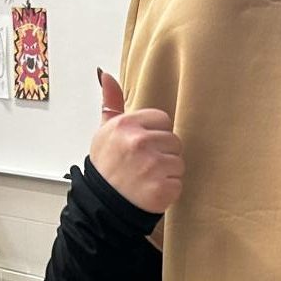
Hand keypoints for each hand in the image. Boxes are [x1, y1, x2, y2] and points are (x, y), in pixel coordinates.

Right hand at [89, 69, 183, 211]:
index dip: (154, 135)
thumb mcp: (104, 132)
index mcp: (126, 125)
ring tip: (146, 178)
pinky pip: (179, 183)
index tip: (140, 147)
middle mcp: (139, 142)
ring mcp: (151, 166)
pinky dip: (168, 190)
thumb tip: (105, 75)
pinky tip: (150, 191)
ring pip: (179, 162)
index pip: (162, 120)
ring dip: (167, 173)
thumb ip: (110, 103)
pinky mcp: (162, 188)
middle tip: (142, 166)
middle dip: (162, 154)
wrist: (101, 205)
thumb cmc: (105, 168)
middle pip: (173, 141)